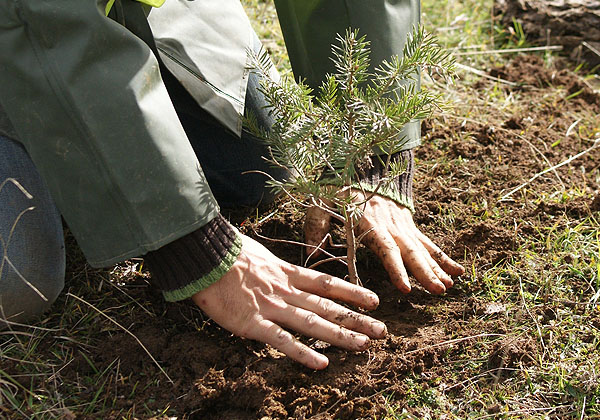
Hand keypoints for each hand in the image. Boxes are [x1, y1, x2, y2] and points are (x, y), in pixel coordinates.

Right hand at [191, 234, 386, 369]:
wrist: (205, 256)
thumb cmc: (228, 253)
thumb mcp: (259, 255)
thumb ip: (274, 269)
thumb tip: (283, 275)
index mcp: (287, 273)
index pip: (327, 284)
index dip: (353, 293)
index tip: (374, 301)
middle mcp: (286, 291)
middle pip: (328, 306)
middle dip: (356, 319)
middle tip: (382, 330)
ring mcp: (272, 307)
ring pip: (312, 323)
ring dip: (340, 335)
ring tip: (364, 344)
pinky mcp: (253, 324)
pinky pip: (282, 341)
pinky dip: (302, 353)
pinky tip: (322, 364)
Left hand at [304, 193, 464, 293]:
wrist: (362, 161)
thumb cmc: (338, 186)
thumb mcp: (320, 202)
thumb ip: (315, 226)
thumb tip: (310, 254)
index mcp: (369, 221)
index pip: (385, 247)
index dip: (395, 268)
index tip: (405, 288)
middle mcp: (390, 224)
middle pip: (410, 250)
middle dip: (425, 272)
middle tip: (438, 291)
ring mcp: (402, 223)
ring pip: (422, 247)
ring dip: (436, 267)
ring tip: (450, 286)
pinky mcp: (407, 223)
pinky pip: (427, 241)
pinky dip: (442, 256)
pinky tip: (456, 270)